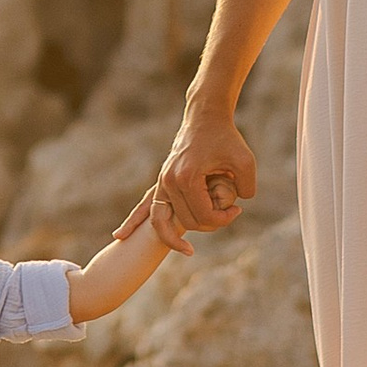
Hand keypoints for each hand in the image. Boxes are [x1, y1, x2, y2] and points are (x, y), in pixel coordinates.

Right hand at [118, 106, 255, 241]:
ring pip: (161, 220)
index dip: (224, 219)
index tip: (238, 209)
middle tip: (231, 212)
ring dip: (173, 237)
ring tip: (187, 250)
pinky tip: (121, 236)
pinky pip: (145, 206)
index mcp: (187, 178)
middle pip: (187, 221)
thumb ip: (245, 189)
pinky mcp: (162, 180)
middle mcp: (169, 181)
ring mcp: (162, 181)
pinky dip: (134, 221)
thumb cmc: (226, 137)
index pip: (203, 216)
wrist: (205, 116)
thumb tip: (236, 205)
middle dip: (210, 223)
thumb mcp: (246, 162)